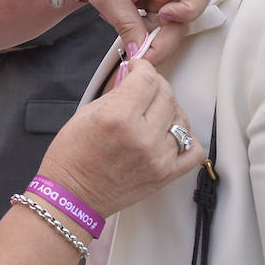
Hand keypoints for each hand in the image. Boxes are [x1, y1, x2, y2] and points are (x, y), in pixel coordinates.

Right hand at [39, 60, 201, 218]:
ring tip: (152, 114)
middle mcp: (142, 136)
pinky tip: (168, 135)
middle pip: (167, 94)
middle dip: (154, 85)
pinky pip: (194, 149)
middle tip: (141, 90)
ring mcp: (158, 157)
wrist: (72, 196)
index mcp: (118, 117)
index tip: (136, 69)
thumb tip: (134, 76)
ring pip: (181, 118)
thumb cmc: (71, 157)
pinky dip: (186, 138)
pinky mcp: (166, 174)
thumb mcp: (86, 113)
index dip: (141, 68)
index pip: (147, 78)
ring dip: (168, 110)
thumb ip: (115, 92)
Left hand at [67, 0, 212, 62]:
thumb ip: (126, 24)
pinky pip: (157, 26)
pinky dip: (146, 36)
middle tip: (142, 53)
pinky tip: (130, 36)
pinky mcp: (151, 5)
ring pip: (172, 26)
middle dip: (165, 40)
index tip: (162, 17)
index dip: (189, 10)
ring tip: (132, 46)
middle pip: (185, 18)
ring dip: (154, 40)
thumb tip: (140, 51)